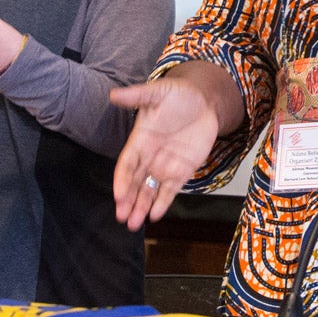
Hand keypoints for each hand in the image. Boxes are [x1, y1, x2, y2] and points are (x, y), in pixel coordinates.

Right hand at [110, 78, 222, 229]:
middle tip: (122, 218)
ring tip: (134, 224)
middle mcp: (149, 157)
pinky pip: (170, 190)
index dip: (122, 181)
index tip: (119, 196)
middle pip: (136, 183)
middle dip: (128, 201)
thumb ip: (137, 96)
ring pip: (150, 190)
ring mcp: (165, 165)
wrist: (204, 101)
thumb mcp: (158, 92)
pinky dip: (163, 202)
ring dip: (141, 207)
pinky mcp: (182, 171)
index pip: (127, 165)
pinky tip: (155, 215)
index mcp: (140, 140)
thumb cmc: (178, 95)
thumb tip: (113, 94)